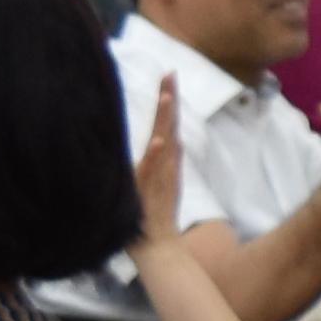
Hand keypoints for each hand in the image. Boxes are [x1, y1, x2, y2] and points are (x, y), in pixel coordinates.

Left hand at [135, 77, 185, 244]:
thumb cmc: (150, 219)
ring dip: (165, 119)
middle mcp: (164, 165)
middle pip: (167, 125)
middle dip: (168, 98)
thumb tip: (164, 144)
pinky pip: (155, 169)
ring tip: (166, 96)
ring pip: (164, 142)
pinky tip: (159, 140)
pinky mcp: (154, 190)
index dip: (167, 101)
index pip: (165, 124)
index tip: (168, 77)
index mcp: (162, 161)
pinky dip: (158, 155)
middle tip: (170, 73)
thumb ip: (156, 165)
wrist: (159, 247)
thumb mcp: (150, 185)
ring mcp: (160, 176)